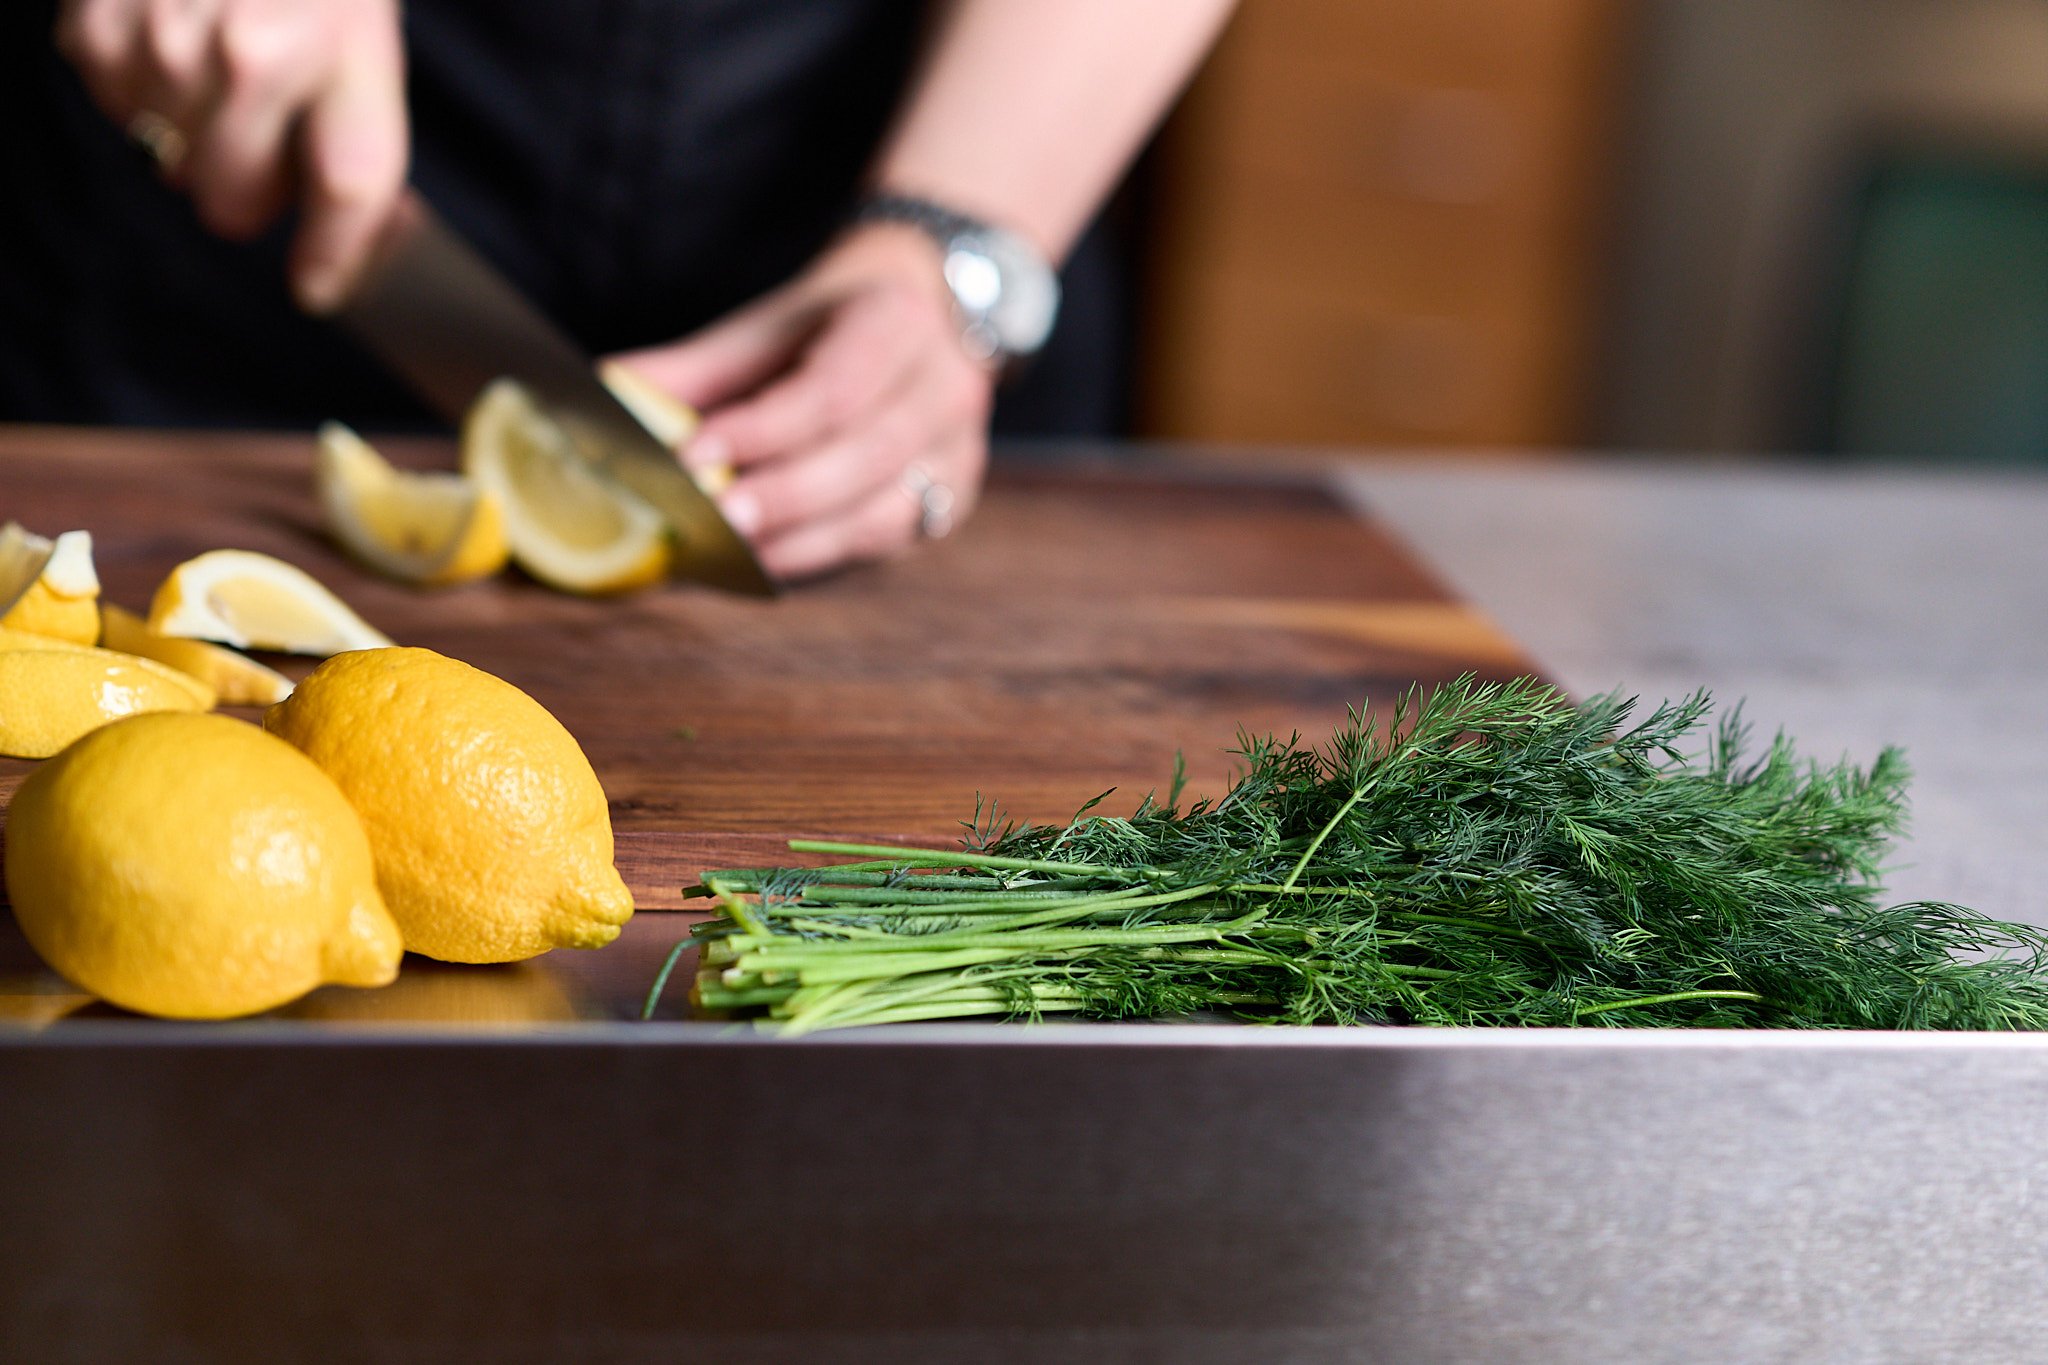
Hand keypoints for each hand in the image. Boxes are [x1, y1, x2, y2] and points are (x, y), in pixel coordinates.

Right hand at [56, 0, 407, 311]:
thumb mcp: (362, 50)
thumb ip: (353, 144)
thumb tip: (340, 260)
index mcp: (342, 58)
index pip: (348, 191)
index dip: (334, 257)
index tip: (317, 289)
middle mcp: (254, 55)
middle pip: (232, 203)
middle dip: (248, 193)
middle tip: (263, 143)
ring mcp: (169, 39)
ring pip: (168, 165)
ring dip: (190, 138)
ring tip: (217, 75)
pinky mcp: (102, 22)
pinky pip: (115, 111)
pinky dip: (140, 95)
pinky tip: (169, 48)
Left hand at [607, 223, 996, 581]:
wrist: (930, 313)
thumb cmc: (832, 323)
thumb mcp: (769, 327)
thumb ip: (694, 369)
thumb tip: (603, 395)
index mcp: (898, 321)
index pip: (832, 388)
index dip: (761, 429)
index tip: (693, 457)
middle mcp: (945, 389)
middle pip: (867, 456)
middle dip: (785, 496)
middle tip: (716, 522)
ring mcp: (958, 451)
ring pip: (887, 512)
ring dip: (805, 540)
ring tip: (734, 555)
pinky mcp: (950, 500)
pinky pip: (889, 541)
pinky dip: (825, 555)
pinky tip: (768, 563)